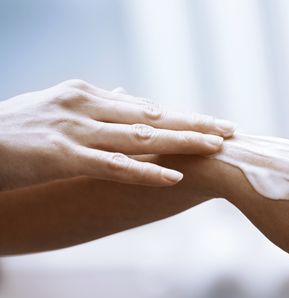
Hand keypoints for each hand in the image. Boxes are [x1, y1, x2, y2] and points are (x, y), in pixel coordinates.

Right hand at [0, 79, 235, 190]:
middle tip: (230, 128)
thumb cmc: (14, 129)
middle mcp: (87, 105)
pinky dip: (146, 170)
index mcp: (88, 94)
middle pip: (153, 115)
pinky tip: (175, 176)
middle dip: (194, 123)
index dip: (181, 115)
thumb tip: (130, 95)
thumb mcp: (58, 106)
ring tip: (216, 147)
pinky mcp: (63, 156)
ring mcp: (76, 129)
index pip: (146, 106)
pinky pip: (114, 165)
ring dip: (182, 141)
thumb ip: (98, 102)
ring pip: (142, 136)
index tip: (211, 121)